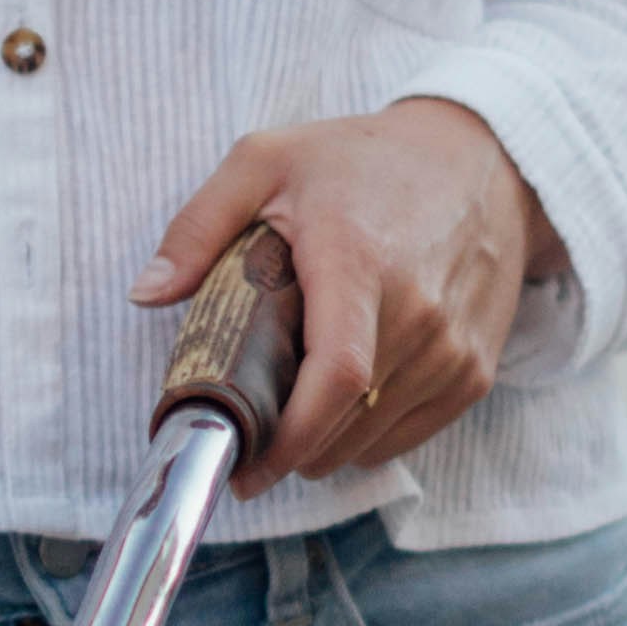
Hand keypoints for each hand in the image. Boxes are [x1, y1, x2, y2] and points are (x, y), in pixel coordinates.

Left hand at [137, 96, 554, 496]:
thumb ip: (198, 226)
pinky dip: (366, 440)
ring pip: (374, 440)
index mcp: (360, 262)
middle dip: (288, 449)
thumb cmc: (363, 162)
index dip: (289, 436)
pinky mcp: (475, 370)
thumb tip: (146, 295)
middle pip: (346, 422)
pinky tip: (340, 410)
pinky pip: (409, 436)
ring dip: (325, 449)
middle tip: (247, 443)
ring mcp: (455, 348)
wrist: (480, 162)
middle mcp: (419, 313)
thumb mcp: (265, 161)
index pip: (335, 375)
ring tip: (290, 420)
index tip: (244, 465)